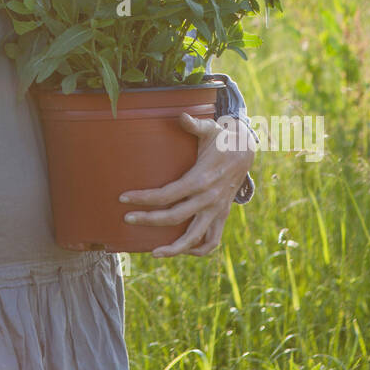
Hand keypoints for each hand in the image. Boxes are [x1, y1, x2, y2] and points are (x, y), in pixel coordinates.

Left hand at [119, 111, 255, 258]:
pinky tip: (182, 250)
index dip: (144, 198)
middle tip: (127, 219)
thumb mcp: (210, 128)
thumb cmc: (221, 138)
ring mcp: (216, 210)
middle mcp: (209, 198)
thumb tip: (181, 116)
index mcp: (201, 179)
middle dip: (149, 220)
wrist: (246, 151)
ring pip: (196, 238)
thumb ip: (194, 124)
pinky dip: (199, 250)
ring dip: (175, 249)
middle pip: (175, 217)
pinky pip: (213, 241)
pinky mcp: (222, 215)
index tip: (124, 198)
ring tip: (154, 253)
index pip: (168, 194)